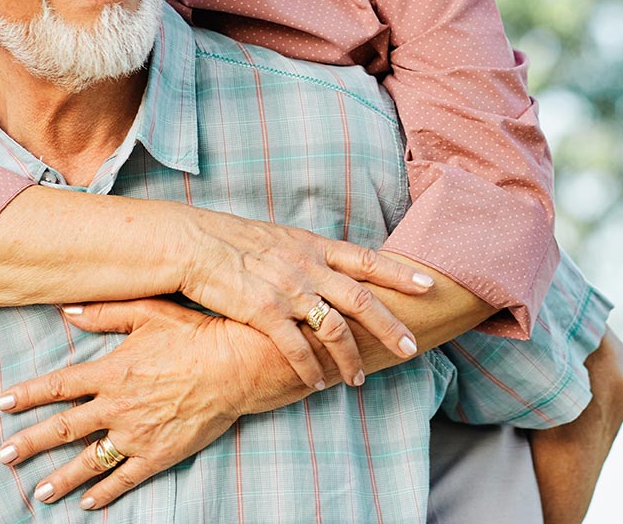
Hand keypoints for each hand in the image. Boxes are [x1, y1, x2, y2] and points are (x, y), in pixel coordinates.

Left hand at [0, 298, 307, 510]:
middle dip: (30, 443)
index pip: (59, 385)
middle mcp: (117, 406)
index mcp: (112, 371)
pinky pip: (125, 478)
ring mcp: (137, 434)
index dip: (28, 394)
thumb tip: (66, 310)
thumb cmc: (196, 334)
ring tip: (38, 492)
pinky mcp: (159, 454)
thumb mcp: (150, 312)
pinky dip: (104, 493)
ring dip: (60, 478)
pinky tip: (86, 503)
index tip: (2, 404)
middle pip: (64, 428)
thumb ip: (106, 312)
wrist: (238, 365)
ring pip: (89, 461)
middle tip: (4, 456)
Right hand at [174, 209, 430, 389]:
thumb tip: (331, 267)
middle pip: (363, 299)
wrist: (194, 244)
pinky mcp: (264, 312)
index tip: (429, 284)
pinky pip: (297, 348)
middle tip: (413, 347)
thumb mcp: (282, 238)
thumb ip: (310, 254)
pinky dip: (311, 369)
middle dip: (391, 327)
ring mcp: (288, 290)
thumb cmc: (235, 241)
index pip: (368, 259)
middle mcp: (309, 267)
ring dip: (351, 358)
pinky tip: (318, 383)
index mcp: (315, 246)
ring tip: (359, 379)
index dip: (400, 273)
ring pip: (335, 329)